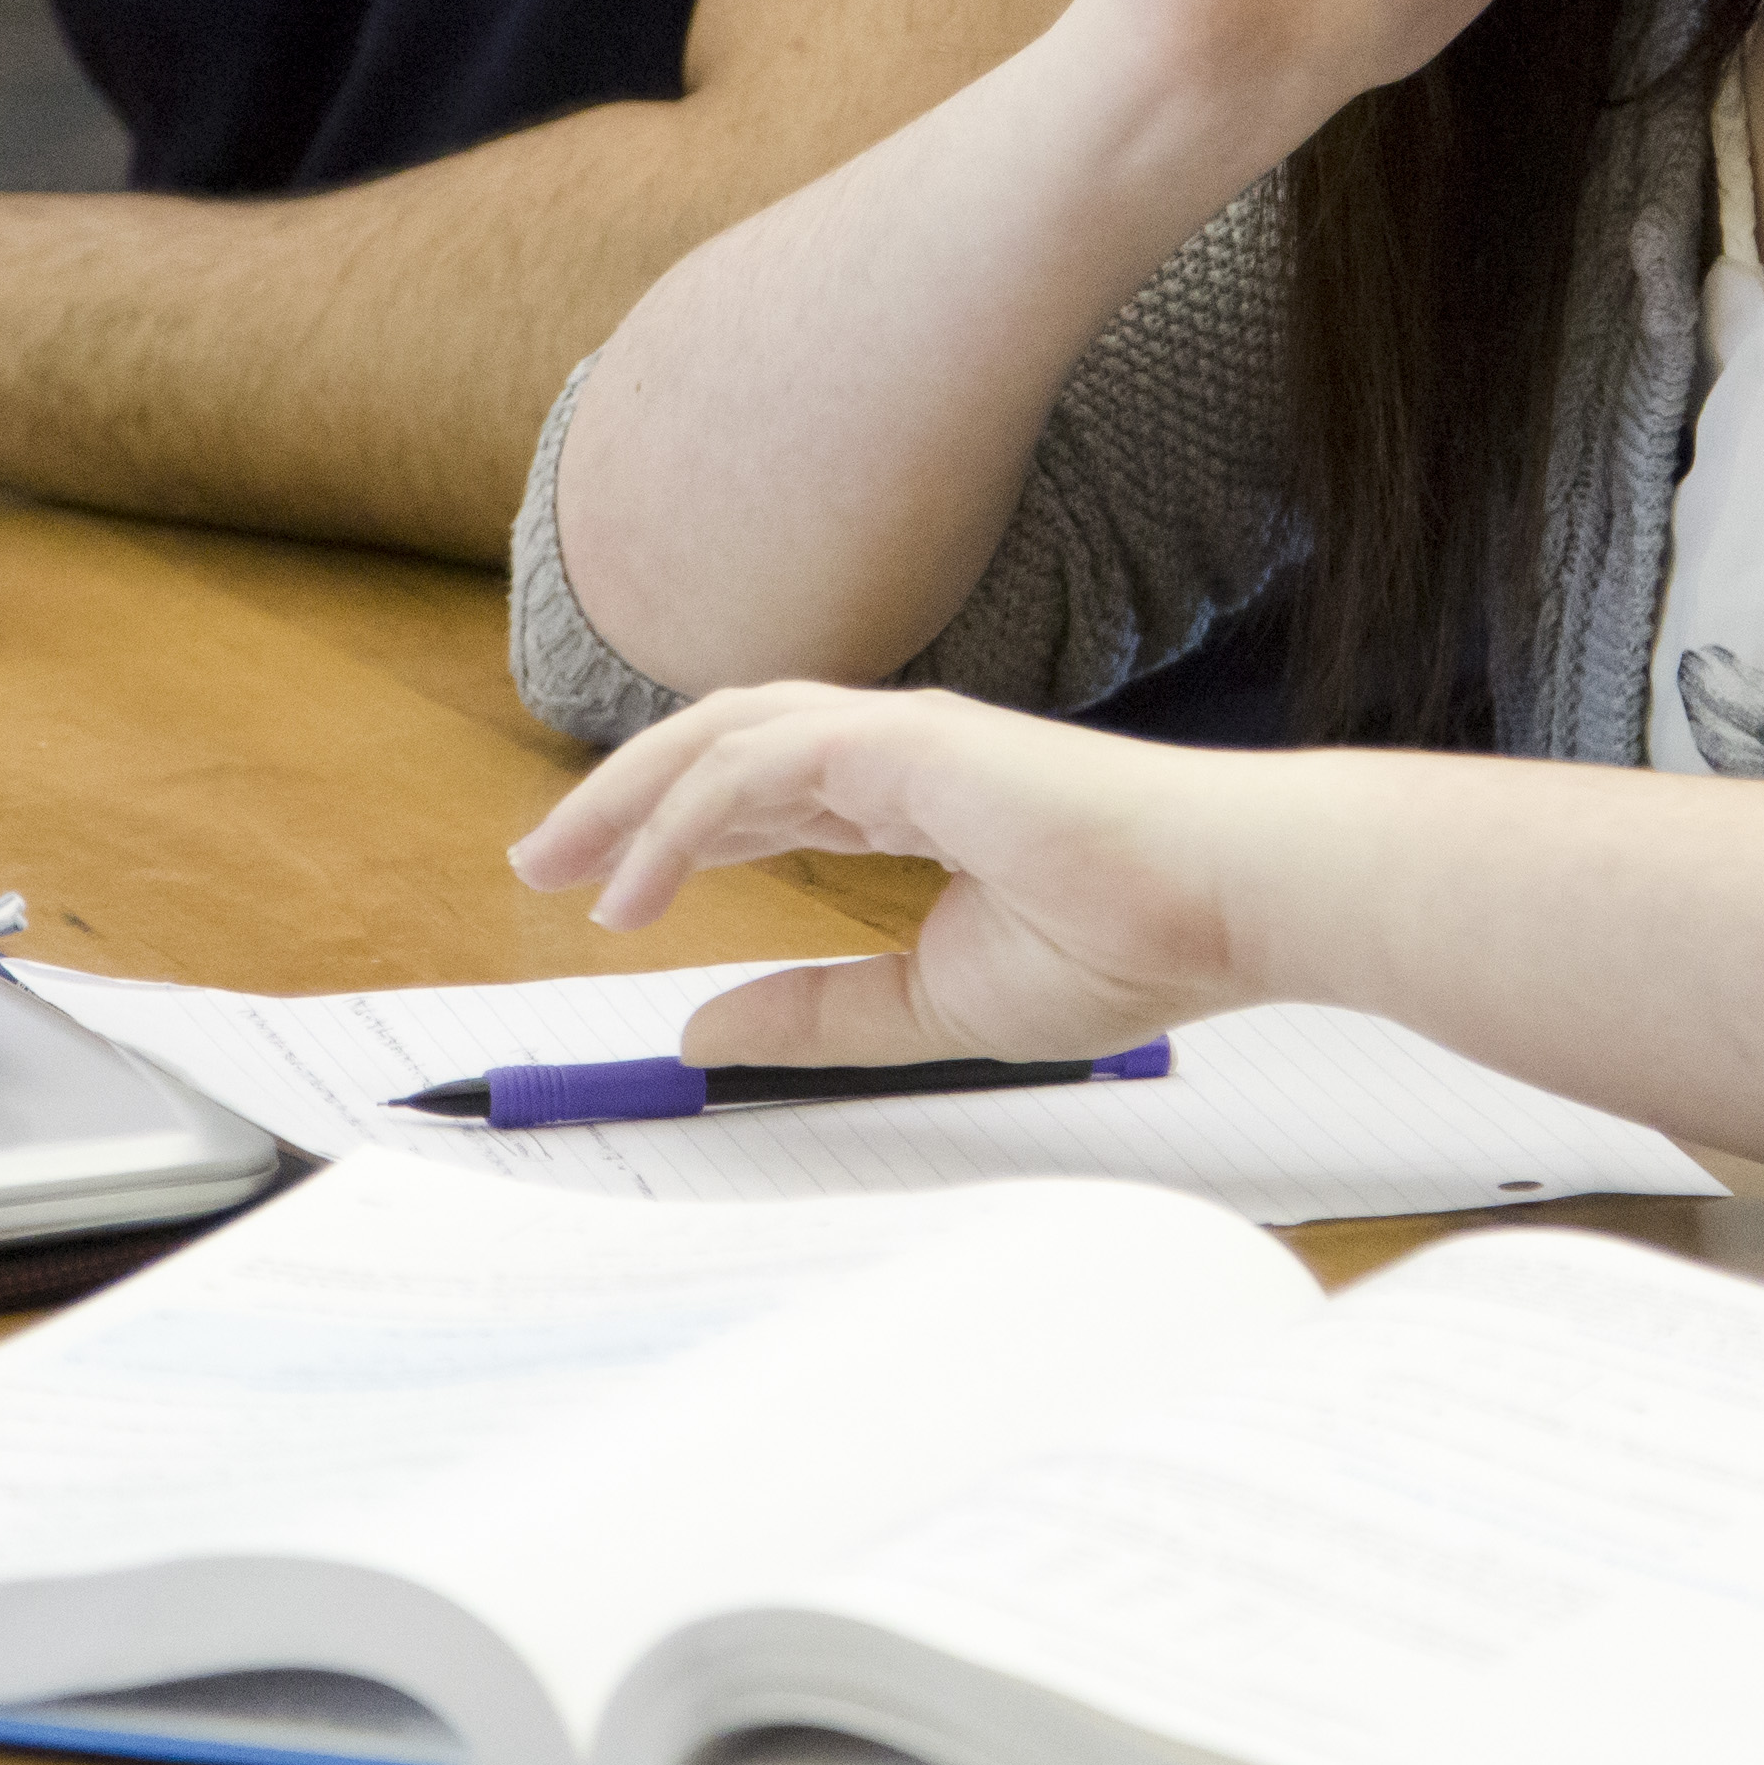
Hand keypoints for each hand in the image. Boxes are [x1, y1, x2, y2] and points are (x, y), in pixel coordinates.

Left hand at [513, 686, 1298, 1067]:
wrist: (1226, 903)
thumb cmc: (1128, 943)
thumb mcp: (932, 1005)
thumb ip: (820, 1013)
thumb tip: (703, 1030)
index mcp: (911, 797)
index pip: (761, 794)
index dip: (674, 834)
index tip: (604, 892)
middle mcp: (893, 750)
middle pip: (718, 748)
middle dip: (619, 799)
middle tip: (537, 863)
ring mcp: (898, 734)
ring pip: (722, 735)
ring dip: (629, 794)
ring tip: (557, 864)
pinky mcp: (907, 741)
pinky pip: (759, 766)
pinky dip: (684, 819)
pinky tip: (637, 885)